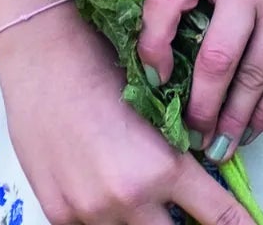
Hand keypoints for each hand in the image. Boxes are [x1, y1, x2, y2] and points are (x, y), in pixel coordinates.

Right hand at [0, 0, 251, 224]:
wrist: (44, 55)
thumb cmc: (105, 65)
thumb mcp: (156, 108)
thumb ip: (175, 153)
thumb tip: (200, 176)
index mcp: (162, 167)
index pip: (217, 215)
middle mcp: (129, 199)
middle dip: (187, 224)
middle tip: (191, 209)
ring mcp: (91, 213)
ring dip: (148, 220)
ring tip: (147, 194)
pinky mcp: (60, 215)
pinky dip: (109, 217)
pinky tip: (107, 193)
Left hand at [137, 0, 262, 156]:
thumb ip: (208, 3)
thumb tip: (171, 74)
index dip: (152, 43)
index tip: (155, 79)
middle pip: (215, 58)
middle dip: (200, 107)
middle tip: (191, 134)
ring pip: (250, 79)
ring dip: (231, 122)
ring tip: (218, 146)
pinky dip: (261, 115)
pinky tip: (249, 131)